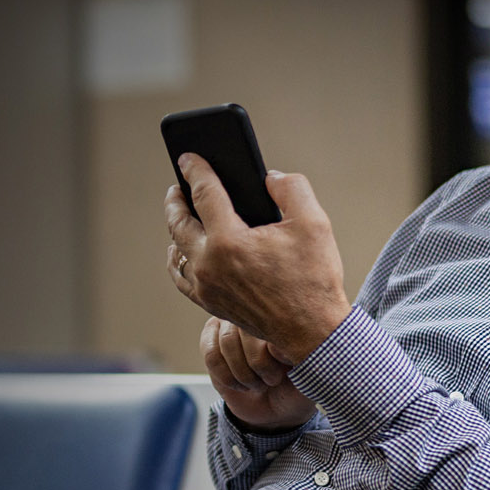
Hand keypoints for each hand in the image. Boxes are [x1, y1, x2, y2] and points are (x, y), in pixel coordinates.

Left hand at [165, 154, 351, 363]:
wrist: (312, 331)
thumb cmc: (314, 279)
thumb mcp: (314, 222)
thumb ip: (291, 187)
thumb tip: (270, 178)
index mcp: (229, 241)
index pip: (203, 194)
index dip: (195, 170)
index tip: (187, 158)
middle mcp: (209, 264)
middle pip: (178, 222)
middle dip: (176, 199)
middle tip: (178, 185)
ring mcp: (206, 287)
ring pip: (177, 251)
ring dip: (176, 229)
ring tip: (181, 215)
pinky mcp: (210, 304)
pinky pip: (182, 277)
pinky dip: (178, 259)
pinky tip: (184, 251)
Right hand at [200, 317, 315, 432]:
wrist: (275, 408)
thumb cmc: (295, 387)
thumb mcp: (306, 375)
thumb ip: (295, 356)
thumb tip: (273, 345)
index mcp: (285, 315)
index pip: (271, 320)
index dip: (274, 352)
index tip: (284, 371)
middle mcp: (257, 312)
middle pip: (246, 331)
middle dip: (258, 365)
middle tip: (272, 381)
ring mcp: (231, 322)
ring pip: (227, 344)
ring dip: (243, 374)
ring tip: (258, 384)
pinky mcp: (211, 337)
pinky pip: (212, 356)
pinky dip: (228, 378)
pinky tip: (241, 385)